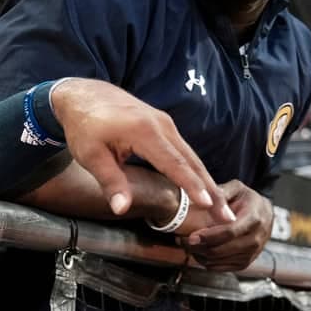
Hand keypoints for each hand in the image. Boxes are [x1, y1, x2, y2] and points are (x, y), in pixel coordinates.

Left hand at [49, 79, 231, 220]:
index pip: (174, 164)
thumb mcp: (90, 155)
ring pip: (191, 156)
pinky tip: (203, 185)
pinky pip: (183, 150)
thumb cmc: (83, 126)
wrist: (82, 95)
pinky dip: (195, 169)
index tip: (209, 204)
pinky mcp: (163, 124)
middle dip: (211, 189)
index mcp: (145, 132)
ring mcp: (164, 123)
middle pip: (192, 161)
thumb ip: (110, 181)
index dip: (192, 186)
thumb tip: (121, 208)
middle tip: (227, 215)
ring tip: (222, 206)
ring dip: (207, 181)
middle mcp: (162, 125)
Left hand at [179, 179, 272, 270]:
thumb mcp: (235, 189)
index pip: (230, 232)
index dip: (209, 236)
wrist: (263, 214)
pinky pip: (223, 268)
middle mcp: (257, 238)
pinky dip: (208, 262)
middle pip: (224, 250)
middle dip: (201, 248)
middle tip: (183, 241)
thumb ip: (220, 193)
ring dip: (202, 256)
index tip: (192, 237)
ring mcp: (253, 253)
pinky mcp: (246, 262)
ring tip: (188, 245)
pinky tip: (199, 252)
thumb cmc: (246, 199)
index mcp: (254, 218)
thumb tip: (204, 200)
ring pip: (222, 261)